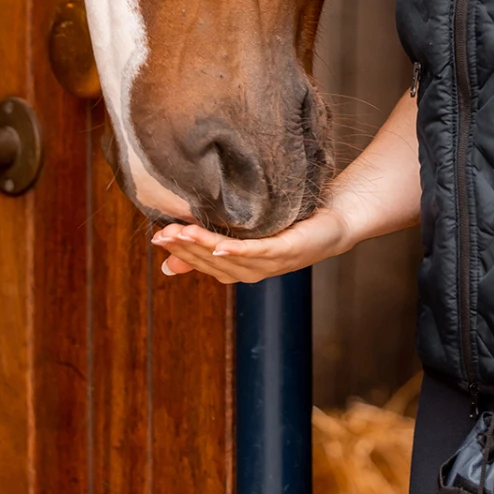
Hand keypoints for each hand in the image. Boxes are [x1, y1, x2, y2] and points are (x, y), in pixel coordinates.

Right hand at [153, 202, 349, 285]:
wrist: (336, 222)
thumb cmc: (292, 224)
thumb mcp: (248, 233)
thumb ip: (212, 246)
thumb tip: (169, 264)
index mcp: (242, 268)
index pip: (203, 264)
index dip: (180, 253)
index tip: (156, 238)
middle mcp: (253, 271)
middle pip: (211, 264)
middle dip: (185, 250)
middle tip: (160, 234)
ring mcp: (270, 264)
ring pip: (228, 260)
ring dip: (202, 249)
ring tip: (179, 234)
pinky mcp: (285, 252)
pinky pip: (255, 254)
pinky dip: (235, 253)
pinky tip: (219, 248)